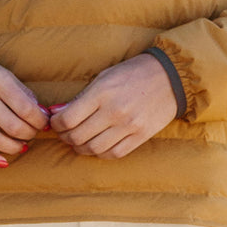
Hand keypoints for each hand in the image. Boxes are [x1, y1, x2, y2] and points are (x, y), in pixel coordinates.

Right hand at [0, 48, 49, 167]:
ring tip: (22, 146)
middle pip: (14, 127)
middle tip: (33, 133)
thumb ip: (22, 92)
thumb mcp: (2, 72)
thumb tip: (42, 114)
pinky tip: (3, 162)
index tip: (44, 123)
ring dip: (14, 148)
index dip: (40, 121)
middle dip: (30, 134)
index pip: (27, 108)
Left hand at [48, 53, 177, 158]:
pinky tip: (97, 146)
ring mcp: (128, 126)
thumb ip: (82, 97)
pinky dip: (100, 153)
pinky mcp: (140, 137)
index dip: (56, 124)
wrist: (170, 76)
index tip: (56, 122)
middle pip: (78, 136)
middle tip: (64, 133)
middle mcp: (114, 112)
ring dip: (80, 148)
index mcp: (102, 93)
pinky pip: (114, 153)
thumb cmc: (133, 73)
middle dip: (65, 137)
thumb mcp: (104, 77)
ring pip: (93, 149)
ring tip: (78, 141)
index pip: (68, 118)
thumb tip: (58, 113)